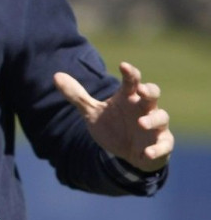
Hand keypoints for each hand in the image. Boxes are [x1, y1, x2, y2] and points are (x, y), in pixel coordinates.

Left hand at [54, 61, 173, 172]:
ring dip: (153, 119)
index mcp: (128, 97)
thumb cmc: (113, 127)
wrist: (126, 154)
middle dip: (150, 91)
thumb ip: (76, 95)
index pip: (132, 81)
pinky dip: (157, 149)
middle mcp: (144, 108)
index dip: (130, 72)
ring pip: (161, 117)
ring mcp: (155, 126)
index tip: (123, 65)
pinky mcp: (161, 144)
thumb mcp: (92, 112)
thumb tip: (56, 75)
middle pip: (153, 94)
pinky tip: (146, 153)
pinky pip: (164, 145)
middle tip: (142, 91)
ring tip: (141, 123)